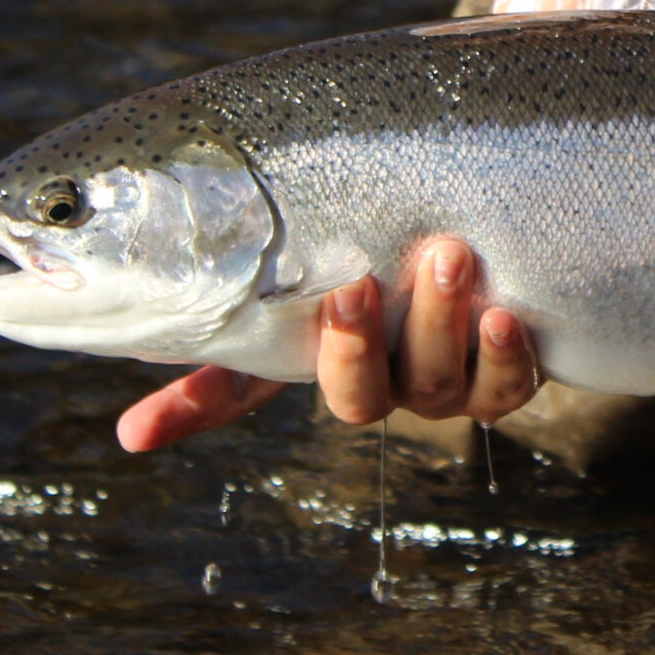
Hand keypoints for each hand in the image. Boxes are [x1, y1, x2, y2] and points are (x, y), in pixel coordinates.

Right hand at [115, 238, 541, 451]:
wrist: (522, 224)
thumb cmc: (413, 221)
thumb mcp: (341, 222)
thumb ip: (276, 230)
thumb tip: (141, 235)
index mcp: (318, 347)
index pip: (236, 388)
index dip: (186, 409)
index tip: (132, 433)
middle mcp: (377, 376)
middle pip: (354, 396)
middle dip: (353, 347)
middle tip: (357, 284)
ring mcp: (441, 383)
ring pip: (432, 386)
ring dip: (438, 326)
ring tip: (449, 257)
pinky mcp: (505, 377)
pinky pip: (505, 389)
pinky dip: (502, 357)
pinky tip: (502, 314)